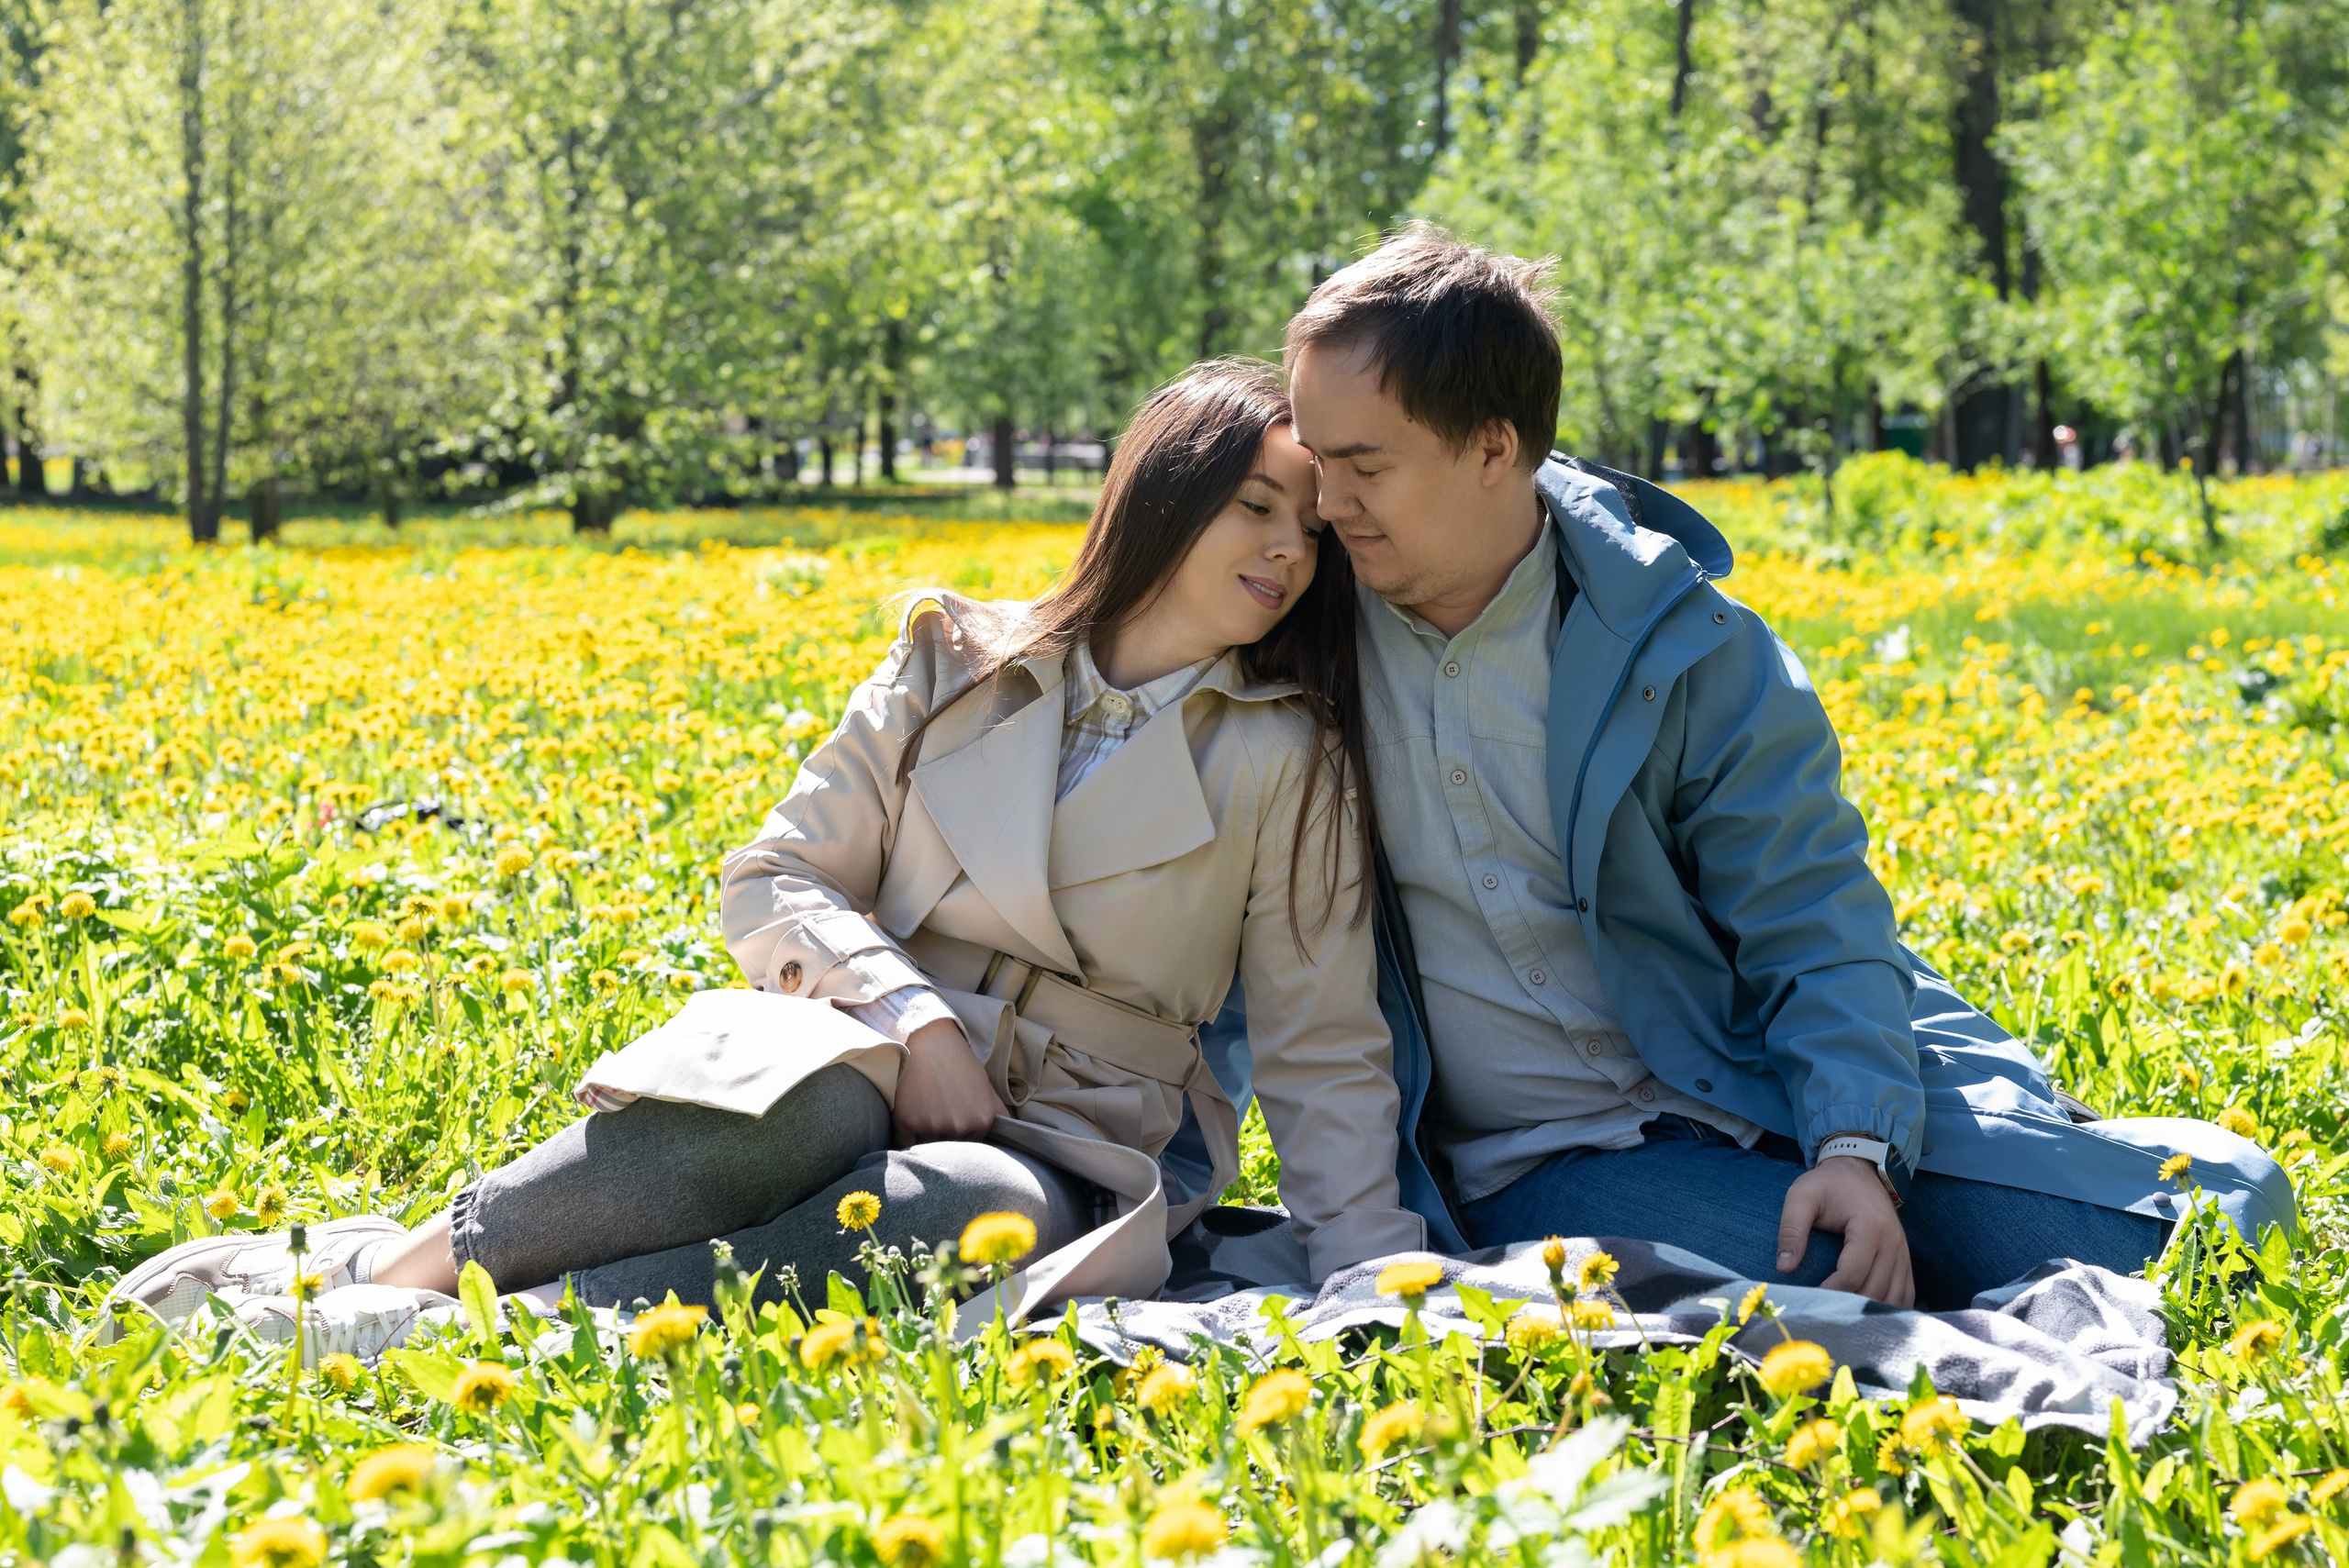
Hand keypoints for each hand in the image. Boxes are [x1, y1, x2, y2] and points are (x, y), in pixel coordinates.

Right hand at [889, 1017, 1004, 1144]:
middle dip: (943, 1133)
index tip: (954, 1111)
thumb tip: (1012, 1131)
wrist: (929, 1040)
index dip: (961, 1130)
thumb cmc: (958, 1064)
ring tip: (924, 1105)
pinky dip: (905, 1133)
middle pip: (949, 1145)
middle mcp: (960, 1126)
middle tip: (938, 1106)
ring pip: (927, 1144)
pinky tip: (909, 1113)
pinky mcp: (907, 1122)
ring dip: (923, 1133)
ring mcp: (933, 1125)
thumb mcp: (986, 1087)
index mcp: (982, 1120)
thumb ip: (998, 1113)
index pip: (971, 1142)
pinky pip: (904, 1142)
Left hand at [1775, 1156, 1913, 1306]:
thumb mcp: (1801, 1196)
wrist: (1859, 1169)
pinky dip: (1889, 1309)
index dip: (1830, 1292)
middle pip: (1874, 1291)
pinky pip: (1906, 1294)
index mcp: (1869, 1227)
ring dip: (1869, 1313)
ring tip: (1841, 1318)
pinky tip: (1867, 1315)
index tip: (1810, 1300)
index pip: (1852, 1273)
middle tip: (1822, 1315)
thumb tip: (1783, 1267)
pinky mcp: (1905, 1260)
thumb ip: (1791, 1229)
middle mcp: (1893, 1243)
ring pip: (1893, 1299)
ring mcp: (1903, 1253)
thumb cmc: (1827, 1184)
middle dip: (1848, 1307)